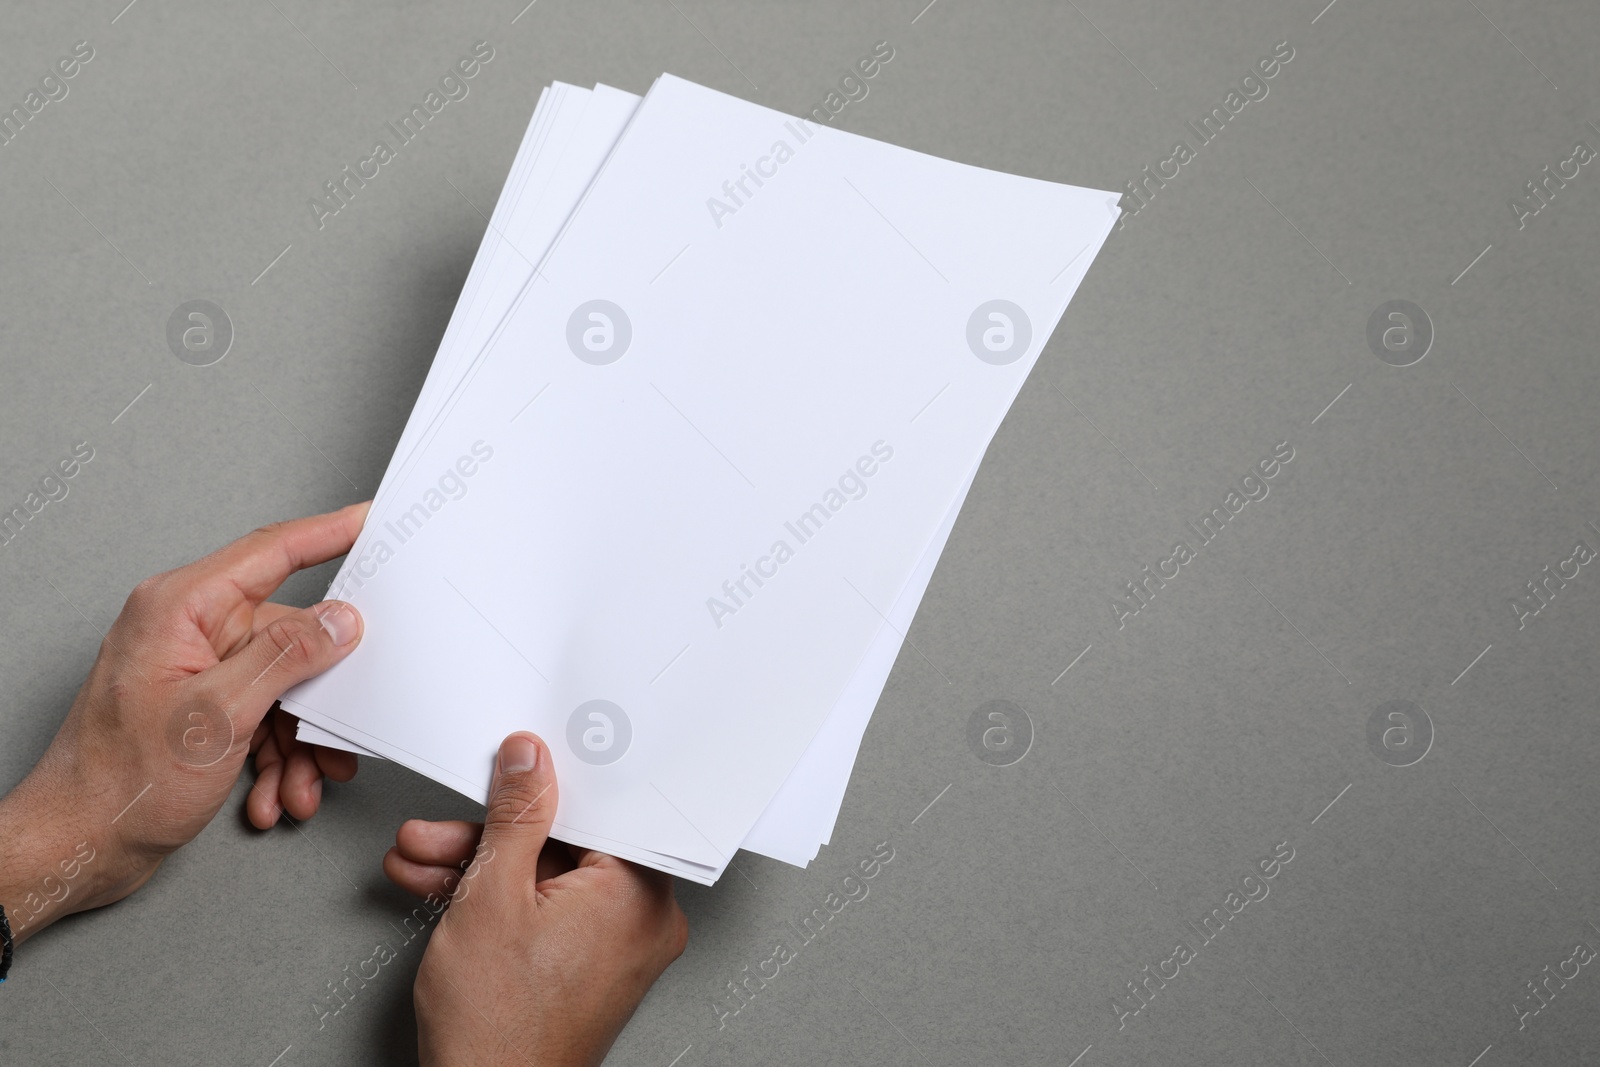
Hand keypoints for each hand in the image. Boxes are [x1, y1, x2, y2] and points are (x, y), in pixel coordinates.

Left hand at [0, 504, 367, 942]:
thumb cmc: (116, 783)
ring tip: (296, 782)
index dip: (328, 533)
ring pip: (283, 686)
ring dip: (297, 742)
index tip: (370, 521)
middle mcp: (187, 630)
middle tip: (339, 733)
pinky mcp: (201, 705)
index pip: (270, 553)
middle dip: (317, 698)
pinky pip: (264, 716)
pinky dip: (277, 757)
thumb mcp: (218, 715)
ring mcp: (195, 668)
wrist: (76, 846)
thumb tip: (339, 620)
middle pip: (289, 636)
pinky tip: (272, 790)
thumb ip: (285, 658)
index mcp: (180, 608)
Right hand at [386, 732, 688, 1066]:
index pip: (601, 809)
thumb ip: (515, 817)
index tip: (511, 770)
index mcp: (639, 894)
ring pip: (546, 880)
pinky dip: (498, 904)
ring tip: (423, 860)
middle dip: (489, 837)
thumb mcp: (493, 895)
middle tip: (442, 828)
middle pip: (564, 845)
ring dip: (478, 869)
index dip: (549, 783)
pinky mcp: (588, 967)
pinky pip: (548, 912)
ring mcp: (616, 947)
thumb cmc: (499, 1029)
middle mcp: (641, 920)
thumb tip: (528, 763)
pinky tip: (443, 889)